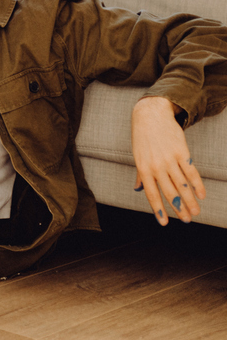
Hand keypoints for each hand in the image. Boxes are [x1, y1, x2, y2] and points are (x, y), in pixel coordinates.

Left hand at [131, 97, 204, 224]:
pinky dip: (197, 185)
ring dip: (190, 200)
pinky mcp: (181, 152)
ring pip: (182, 185)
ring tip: (196, 212)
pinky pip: (191, 172)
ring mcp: (169, 159)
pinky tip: (202, 194)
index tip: (164, 223)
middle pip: (169, 192)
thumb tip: (138, 190)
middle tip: (187, 220)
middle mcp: (156, 166)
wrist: (151, 116)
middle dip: (179, 209)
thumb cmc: (143, 138)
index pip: (151, 194)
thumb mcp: (137, 156)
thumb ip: (140, 174)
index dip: (158, 210)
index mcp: (143, 169)